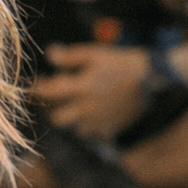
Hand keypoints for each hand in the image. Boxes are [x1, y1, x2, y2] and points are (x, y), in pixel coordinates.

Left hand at [32, 42, 149, 140]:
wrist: (153, 79)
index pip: (49, 93)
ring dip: (71, 117)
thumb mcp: (95, 54)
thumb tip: (49, 54)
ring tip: (75, 104)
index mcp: (81, 88)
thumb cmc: (121, 63)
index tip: (34, 84)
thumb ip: (70, 57)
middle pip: (58, 118)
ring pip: (75, 127)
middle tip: (55, 97)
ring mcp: (99, 121)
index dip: (37, 88)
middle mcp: (87, 108)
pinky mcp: (111, 128)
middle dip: (53, 108)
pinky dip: (89, 125)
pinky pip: (93, 133)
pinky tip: (92, 113)